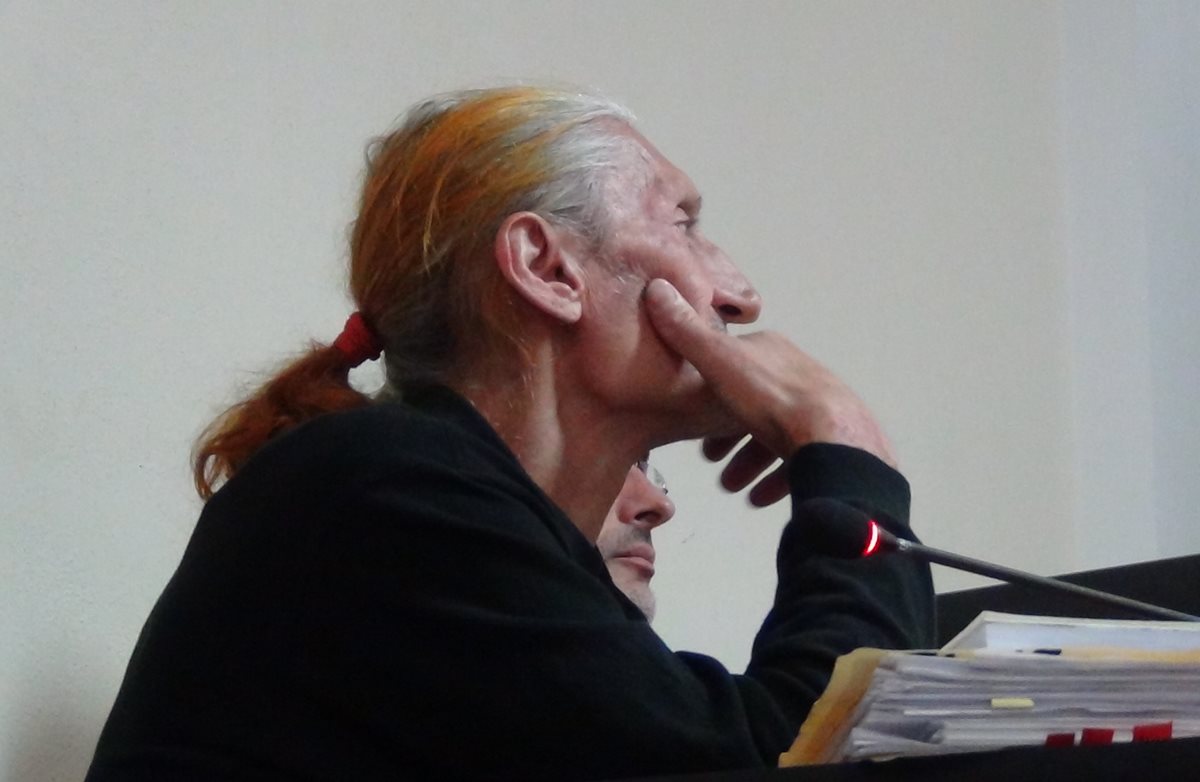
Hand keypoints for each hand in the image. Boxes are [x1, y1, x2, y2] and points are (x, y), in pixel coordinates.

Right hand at [643, 278, 895, 505]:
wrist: (835, 442)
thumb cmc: (772, 401)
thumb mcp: (720, 362)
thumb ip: (687, 333)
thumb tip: (657, 286)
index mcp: (772, 352)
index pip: (734, 364)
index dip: (709, 391)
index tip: (693, 419)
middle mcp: (799, 374)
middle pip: (755, 403)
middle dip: (729, 433)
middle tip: (711, 461)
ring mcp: (821, 408)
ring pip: (777, 434)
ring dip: (750, 461)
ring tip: (733, 486)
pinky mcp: (835, 442)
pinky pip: (801, 461)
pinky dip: (777, 478)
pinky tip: (760, 497)